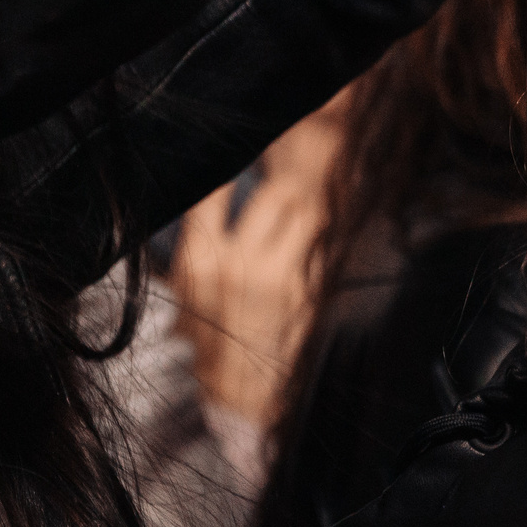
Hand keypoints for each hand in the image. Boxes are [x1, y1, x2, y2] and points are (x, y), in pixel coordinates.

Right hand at [169, 103, 345, 428]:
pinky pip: (325, 239)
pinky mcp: (311, 291)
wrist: (237, 397)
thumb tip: (214, 178)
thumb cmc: (208, 334)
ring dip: (319, 186)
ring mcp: (280, 279)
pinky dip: (331, 217)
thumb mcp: (187, 284)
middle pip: (278, 190)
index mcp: (200, 259)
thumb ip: (200, 235)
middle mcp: (240, 265)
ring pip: (308, 210)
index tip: (258, 129)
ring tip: (331, 160)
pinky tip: (338, 200)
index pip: (219, 188)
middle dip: (297, 162)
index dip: (243, 152)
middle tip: (315, 132)